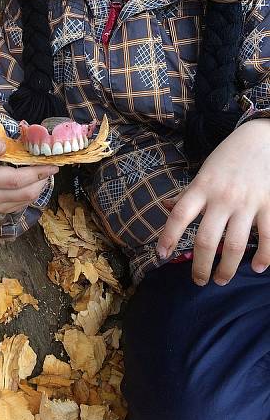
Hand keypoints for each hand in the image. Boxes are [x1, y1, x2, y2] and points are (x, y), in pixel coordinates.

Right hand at [0, 129, 58, 213]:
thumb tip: (1, 148)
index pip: (15, 179)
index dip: (36, 173)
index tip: (51, 164)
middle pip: (25, 192)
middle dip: (42, 178)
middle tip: (51, 166)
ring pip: (28, 198)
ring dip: (40, 184)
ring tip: (43, 171)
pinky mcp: (3, 210)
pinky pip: (26, 203)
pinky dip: (34, 190)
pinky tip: (34, 179)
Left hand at [157, 119, 269, 285]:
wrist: (260, 138)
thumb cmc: (228, 157)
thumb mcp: (203, 171)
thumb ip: (188, 193)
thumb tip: (166, 207)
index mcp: (203, 186)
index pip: (180, 215)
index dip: (168, 236)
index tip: (161, 255)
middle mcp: (223, 196)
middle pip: (207, 239)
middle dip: (201, 265)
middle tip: (198, 280)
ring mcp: (248, 202)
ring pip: (236, 245)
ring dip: (228, 268)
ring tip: (220, 280)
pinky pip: (268, 237)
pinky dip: (264, 256)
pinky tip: (257, 267)